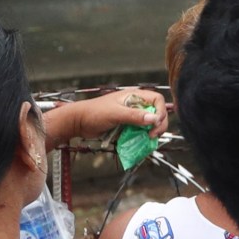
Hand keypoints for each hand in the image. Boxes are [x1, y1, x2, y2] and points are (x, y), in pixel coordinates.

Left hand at [43, 88, 166, 145]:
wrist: (78, 122)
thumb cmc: (94, 112)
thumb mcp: (116, 113)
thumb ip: (135, 116)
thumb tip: (153, 119)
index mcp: (134, 96)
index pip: (157, 100)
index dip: (160, 111)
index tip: (155, 123)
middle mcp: (135, 105)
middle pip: (157, 113)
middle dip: (158, 125)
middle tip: (152, 135)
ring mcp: (132, 116)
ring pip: (150, 124)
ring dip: (151, 132)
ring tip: (147, 139)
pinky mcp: (127, 126)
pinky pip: (141, 131)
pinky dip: (143, 137)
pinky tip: (140, 142)